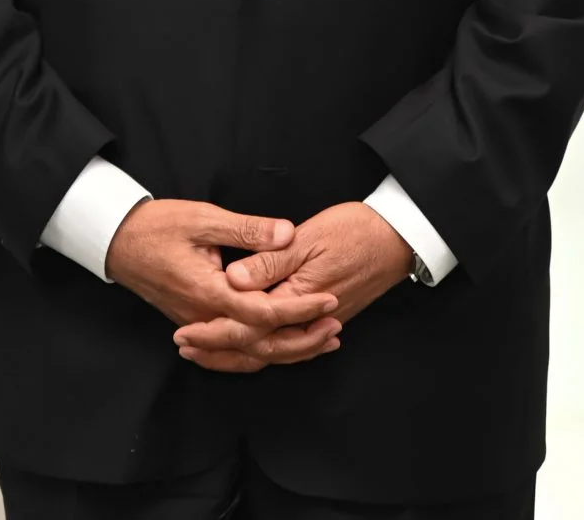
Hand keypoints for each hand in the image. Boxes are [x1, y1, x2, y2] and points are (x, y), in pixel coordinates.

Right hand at [104, 199, 343, 374]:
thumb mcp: (204, 218)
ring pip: (247, 354)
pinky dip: (259, 355)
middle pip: (260, 344)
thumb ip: (248, 230)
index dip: (300, 308)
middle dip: (302, 339)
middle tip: (336, 326)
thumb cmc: (158, 226)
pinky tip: (280, 350)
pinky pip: (231, 353)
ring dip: (286, 350)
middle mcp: (204, 317)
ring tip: (320, 341)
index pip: (263, 311)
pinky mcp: (196, 325)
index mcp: (209, 291)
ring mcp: (198, 326)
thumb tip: (287, 233)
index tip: (330, 300)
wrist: (117, 242)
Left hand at [172, 201, 411, 367]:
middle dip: (219, 350)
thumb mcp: (307, 238)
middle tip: (185, 347)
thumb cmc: (356, 231)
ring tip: (207, 351)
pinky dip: (266, 348)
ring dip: (239, 353)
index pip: (248, 326)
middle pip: (258, 347)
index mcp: (297, 299)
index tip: (185, 333)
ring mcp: (319, 324)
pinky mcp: (326, 320)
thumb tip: (233, 280)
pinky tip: (251, 345)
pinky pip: (289, 344)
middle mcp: (307, 320)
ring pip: (273, 351)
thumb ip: (268, 261)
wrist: (399, 238)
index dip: (214, 332)